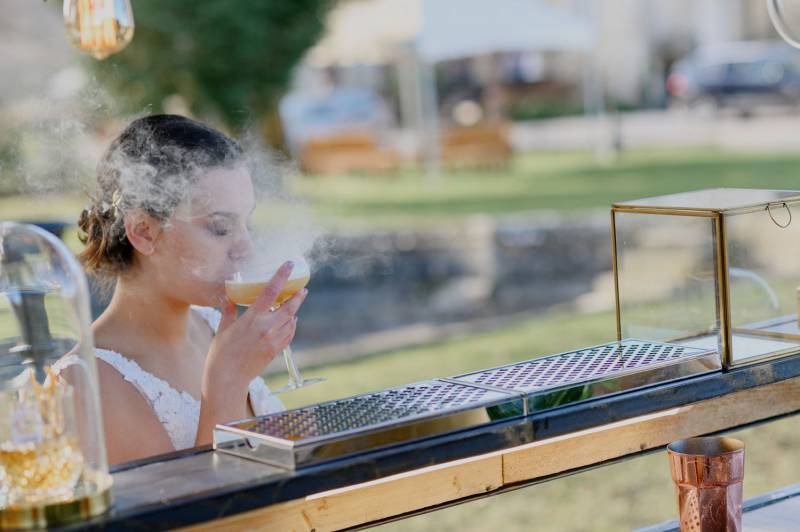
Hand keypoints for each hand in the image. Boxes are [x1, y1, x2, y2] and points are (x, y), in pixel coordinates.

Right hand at [203, 261, 307, 395]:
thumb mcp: (223, 329)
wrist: (227, 379)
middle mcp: (266, 328)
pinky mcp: (275, 351)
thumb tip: (227, 297)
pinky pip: (289, 335)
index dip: (281, 276)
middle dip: (297, 297)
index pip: (270, 292)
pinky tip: (290, 323)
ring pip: (291, 322)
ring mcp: (273, 340)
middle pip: (289, 307)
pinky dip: (292, 326)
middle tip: (303, 290)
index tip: (289, 265)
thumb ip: (228, 311)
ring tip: (294, 305)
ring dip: (294, 312)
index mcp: (252, 319)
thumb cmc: (220, 354)